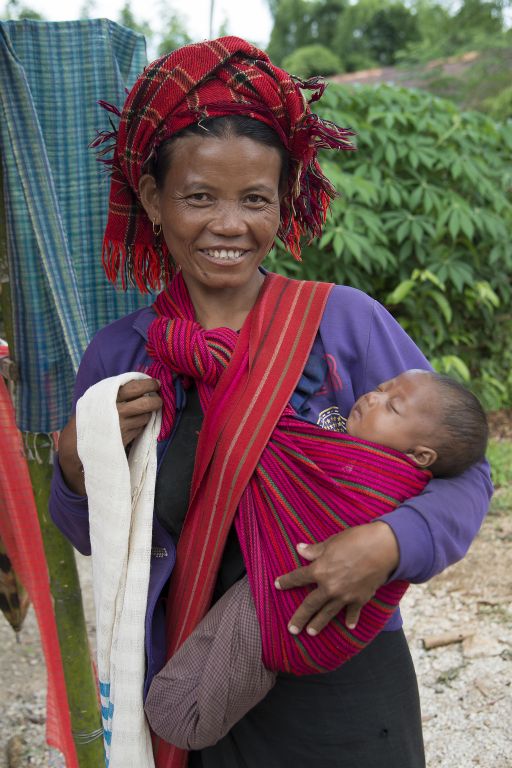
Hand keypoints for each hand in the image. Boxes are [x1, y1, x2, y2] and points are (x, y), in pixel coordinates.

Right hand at [58, 377, 161, 495]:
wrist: (76, 445)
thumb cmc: (85, 418)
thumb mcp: (94, 400)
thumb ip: (113, 392)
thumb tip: (136, 384)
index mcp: (109, 398)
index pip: (135, 387)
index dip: (149, 384)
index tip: (156, 383)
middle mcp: (118, 411)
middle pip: (146, 403)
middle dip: (157, 400)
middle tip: (158, 399)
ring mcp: (123, 426)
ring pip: (145, 417)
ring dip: (148, 414)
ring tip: (143, 412)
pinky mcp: (126, 438)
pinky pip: (140, 428)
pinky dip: (141, 424)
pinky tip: (135, 423)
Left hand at [274, 522, 398, 635]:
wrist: (383, 548)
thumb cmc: (356, 540)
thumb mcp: (331, 542)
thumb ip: (315, 550)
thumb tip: (300, 549)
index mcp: (320, 570)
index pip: (298, 577)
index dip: (287, 581)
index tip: (278, 585)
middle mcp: (329, 587)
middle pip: (310, 604)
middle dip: (300, 617)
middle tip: (292, 629)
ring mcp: (345, 595)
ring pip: (328, 613)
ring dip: (319, 623)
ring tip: (311, 632)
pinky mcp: (360, 599)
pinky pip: (352, 612)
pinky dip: (350, 619)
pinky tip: (348, 626)